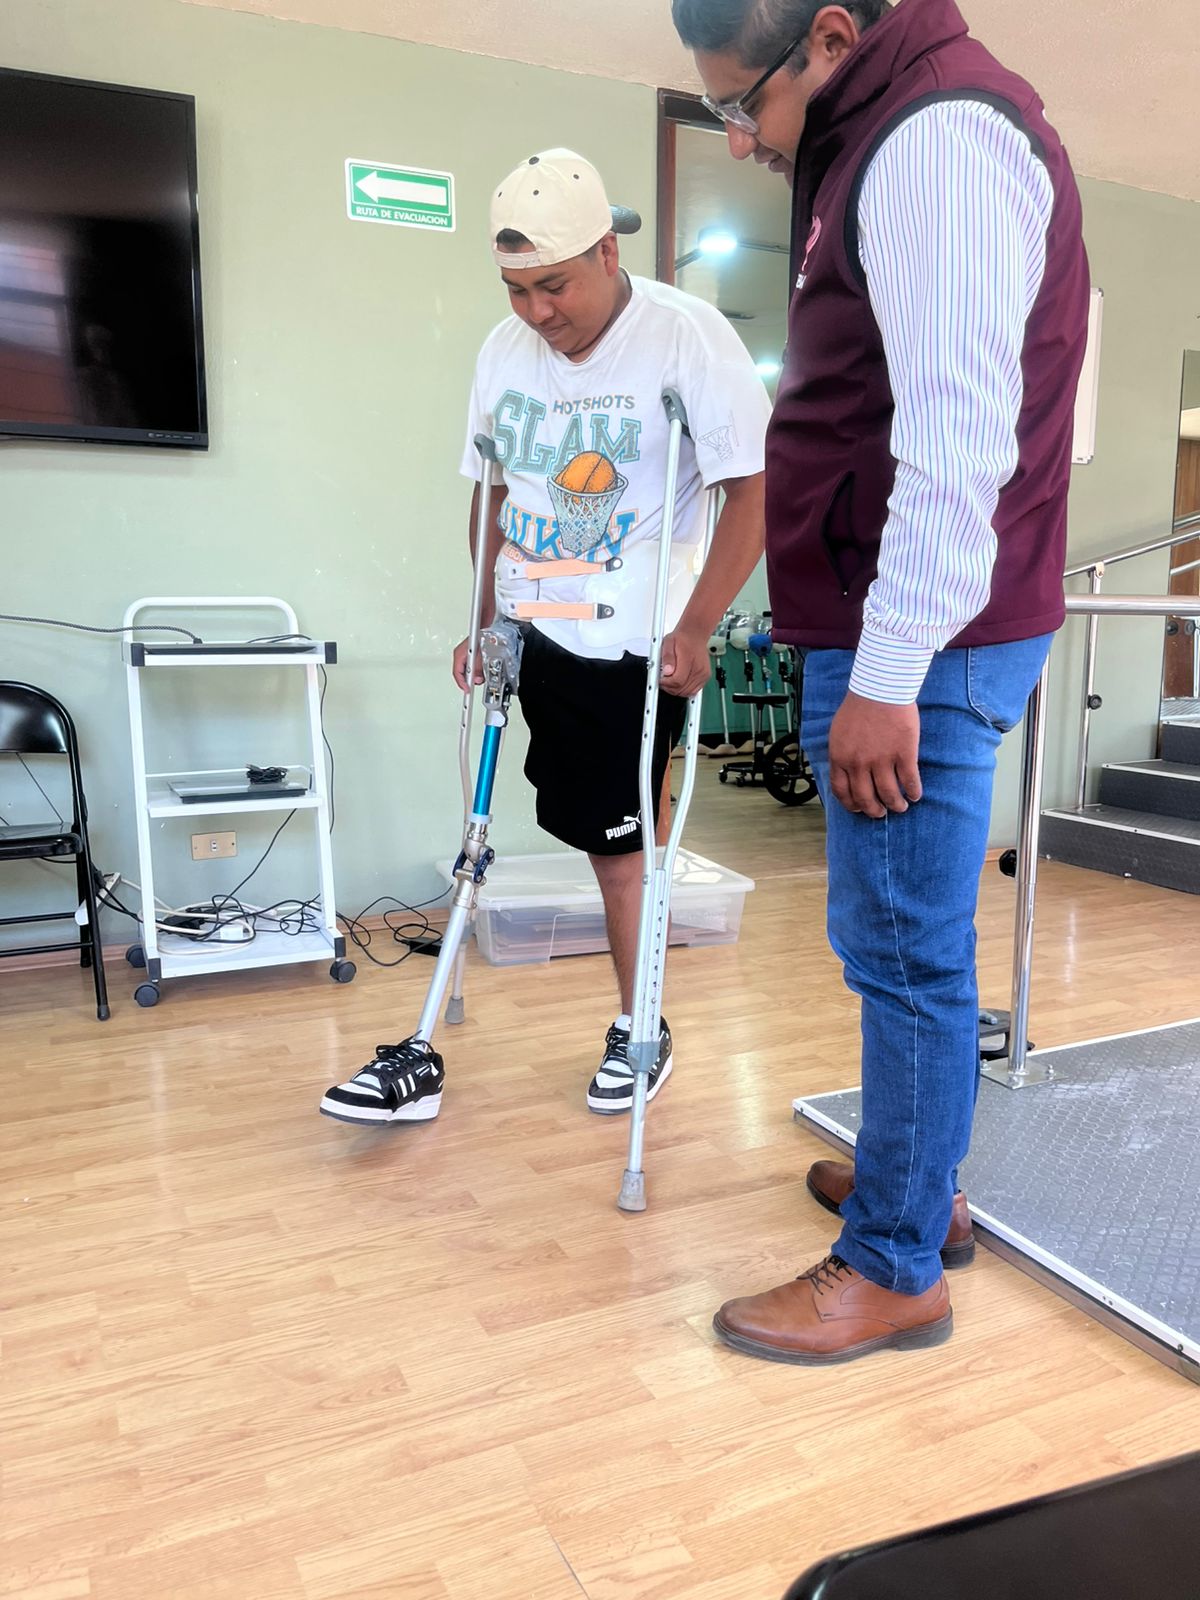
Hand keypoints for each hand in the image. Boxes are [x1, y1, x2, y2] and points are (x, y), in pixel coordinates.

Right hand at [452, 636, 483, 692]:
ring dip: (471, 676)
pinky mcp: (467, 656)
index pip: (457, 673)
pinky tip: (479, 671)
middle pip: (460, 673)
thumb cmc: (480, 638)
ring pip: (464, 671)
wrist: (483, 629)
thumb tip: (477, 680)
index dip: (462, 683)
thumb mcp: (480, 657)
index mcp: (459, 655)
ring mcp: (462, 655)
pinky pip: (468, 667)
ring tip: (479, 677)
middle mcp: (459, 655)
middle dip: (468, 681)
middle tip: (473, 685)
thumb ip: (478, 670)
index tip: (467, 689)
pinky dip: (473, 671)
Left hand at [660, 628, 711, 697]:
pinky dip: (685, 690)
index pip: (677, 681)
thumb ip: (667, 657)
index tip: (661, 679)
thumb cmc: (682, 638)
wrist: (695, 634)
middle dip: (670, 688)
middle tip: (664, 680)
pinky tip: (679, 682)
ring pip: (687, 692)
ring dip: (676, 690)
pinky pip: (694, 691)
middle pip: (682, 689)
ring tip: (670, 681)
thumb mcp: (668, 643)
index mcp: (689, 659)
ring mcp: (703, 674)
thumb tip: (667, 672)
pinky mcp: (705, 677)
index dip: (666, 683)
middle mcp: (699, 668)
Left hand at [828, 691, 921, 817]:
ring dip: (895, 805)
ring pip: (888, 794)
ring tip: (900, 807)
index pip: (842, 791)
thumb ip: (841, 753)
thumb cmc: (859, 706)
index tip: (858, 809)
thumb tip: (844, 771)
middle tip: (880, 813)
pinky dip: (913, 792)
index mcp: (840, 758)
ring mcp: (882, 760)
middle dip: (874, 810)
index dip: (851, 804)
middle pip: (865, 798)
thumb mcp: (838, 732)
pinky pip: (909, 781)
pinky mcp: (903, 754)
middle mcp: (859, 764)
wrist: (880, 688)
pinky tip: (915, 795)